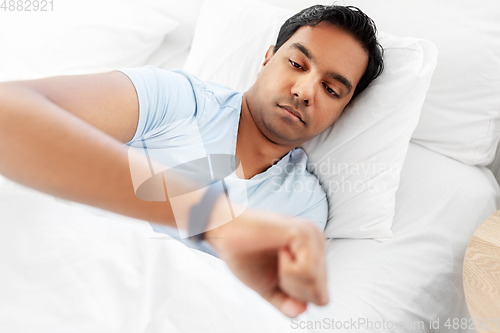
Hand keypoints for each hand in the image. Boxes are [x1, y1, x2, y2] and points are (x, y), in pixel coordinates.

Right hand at [204, 202, 328, 317]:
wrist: (225, 230)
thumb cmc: (244, 252)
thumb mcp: (268, 286)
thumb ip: (286, 302)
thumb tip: (302, 311)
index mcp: (312, 255)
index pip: (320, 296)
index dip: (296, 297)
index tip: (278, 276)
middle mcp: (318, 244)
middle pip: (321, 294)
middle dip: (292, 290)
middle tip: (276, 267)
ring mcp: (314, 237)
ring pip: (316, 284)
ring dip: (289, 279)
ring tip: (278, 256)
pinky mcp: (305, 233)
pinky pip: (308, 272)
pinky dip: (288, 270)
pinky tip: (280, 251)